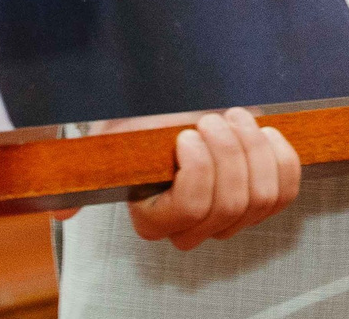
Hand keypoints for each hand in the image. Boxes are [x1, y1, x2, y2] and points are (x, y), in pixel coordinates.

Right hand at [62, 109, 298, 250]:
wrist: (176, 120)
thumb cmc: (143, 132)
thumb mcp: (107, 145)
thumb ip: (83, 173)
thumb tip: (62, 209)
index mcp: (155, 220)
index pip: (191, 208)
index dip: (200, 168)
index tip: (186, 133)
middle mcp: (194, 230)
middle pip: (231, 201)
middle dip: (228, 150)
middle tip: (211, 118)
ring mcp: (232, 221)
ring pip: (261, 196)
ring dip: (252, 147)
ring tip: (233, 117)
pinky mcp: (264, 201)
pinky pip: (286, 189)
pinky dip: (280, 155)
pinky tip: (263, 132)